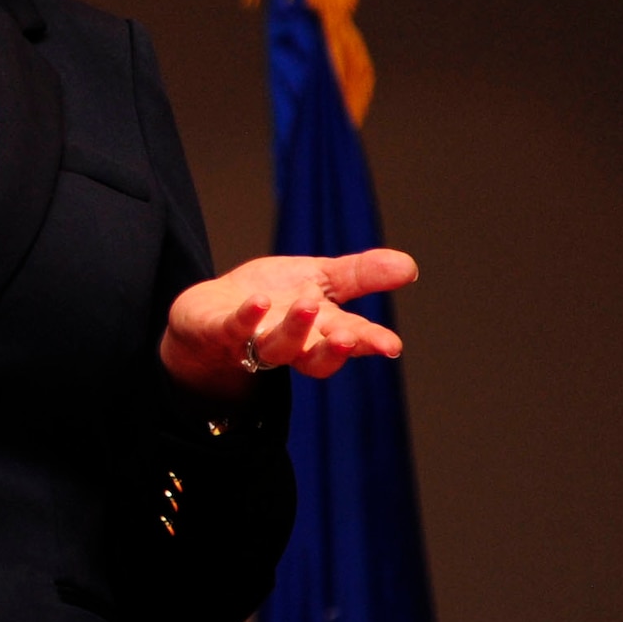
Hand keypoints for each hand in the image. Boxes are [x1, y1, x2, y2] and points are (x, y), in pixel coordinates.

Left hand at [159, 249, 418, 401]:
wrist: (212, 311)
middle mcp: (290, 342)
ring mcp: (254, 339)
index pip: (349, 339)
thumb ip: (360, 276)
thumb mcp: (319, 279)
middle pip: (316, 355)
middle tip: (350, 337)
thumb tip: (410, 266)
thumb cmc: (272, 298)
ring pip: (277, 346)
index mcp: (319, 330)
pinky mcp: (220, 329)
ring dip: (294, 328)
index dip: (369, 343)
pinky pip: (234, 328)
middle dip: (334, 349)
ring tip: (308, 305)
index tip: (391, 345)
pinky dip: (247, 316)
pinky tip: (259, 301)